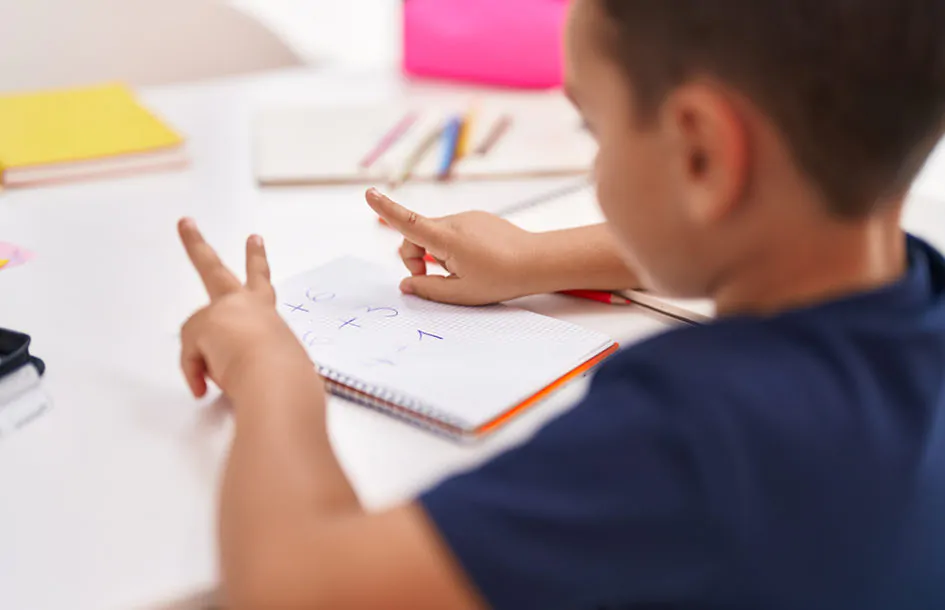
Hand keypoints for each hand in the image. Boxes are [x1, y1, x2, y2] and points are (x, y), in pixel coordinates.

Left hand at [178, 219, 309, 398]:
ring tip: (200, 311)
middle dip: (196, 245)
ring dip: (197, 354)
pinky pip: (192, 358)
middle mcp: (245, 303)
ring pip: (196, 331)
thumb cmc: (283, 372)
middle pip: (214, 269)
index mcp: (265, 311)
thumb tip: (219, 369)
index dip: (256, 260)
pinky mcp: (204, 324)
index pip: (260, 282)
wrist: (276, 375)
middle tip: (186, 223)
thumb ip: (246, 357)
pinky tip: (206, 383)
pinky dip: (197, 372)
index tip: (254, 240)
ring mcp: (222, 310)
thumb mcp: (271, 361)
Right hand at [366, 189, 545, 304]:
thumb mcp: (461, 293)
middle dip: (416, 257)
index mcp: (447, 239)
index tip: (368, 193)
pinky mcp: (477, 219)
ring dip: (437, 254)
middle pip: (417, 235)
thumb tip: (406, 285)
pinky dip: (452, 248)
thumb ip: (428, 289)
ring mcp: (467, 218)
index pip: (408, 223)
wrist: (538, 261)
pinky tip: (475, 261)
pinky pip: (453, 233)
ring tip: (464, 272)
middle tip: (429, 279)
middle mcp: (454, 222)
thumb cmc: (502, 279)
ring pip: (436, 235)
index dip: (386, 209)